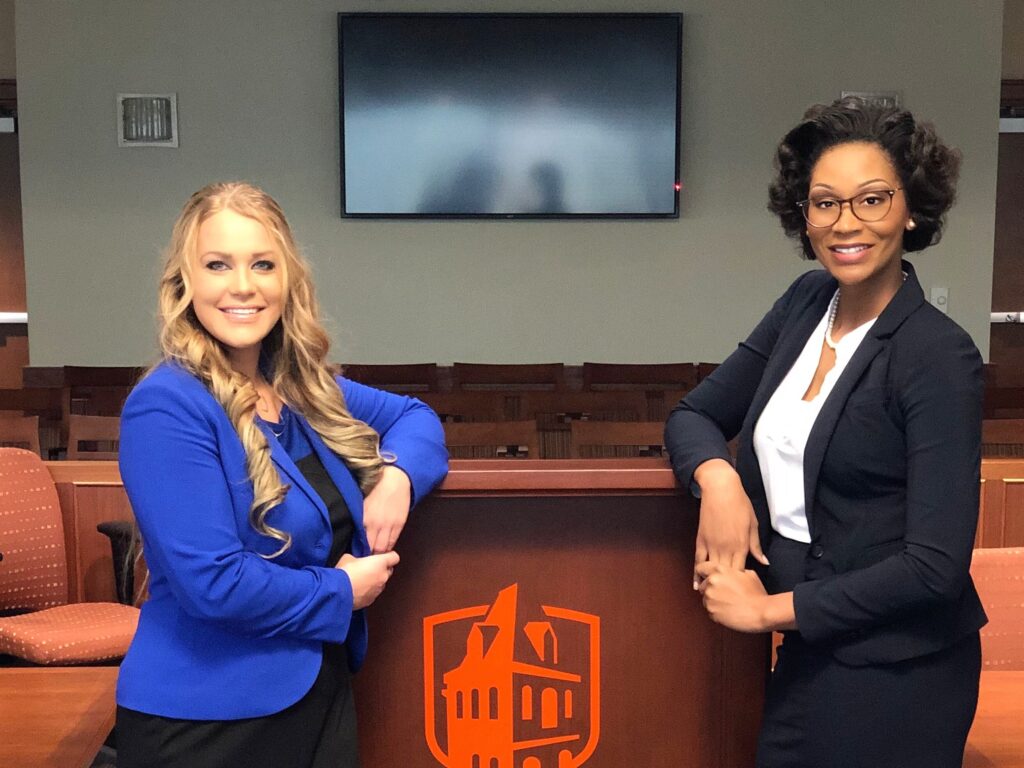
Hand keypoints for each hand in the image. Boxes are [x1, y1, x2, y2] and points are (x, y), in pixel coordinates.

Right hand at [336, 551, 399, 609]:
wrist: (337, 592)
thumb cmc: (344, 572)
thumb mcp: (348, 557)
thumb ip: (357, 558)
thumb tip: (356, 560)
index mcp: (380, 563)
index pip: (394, 557)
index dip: (389, 556)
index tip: (383, 556)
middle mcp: (383, 577)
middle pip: (389, 571)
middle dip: (381, 569)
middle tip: (369, 567)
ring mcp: (378, 590)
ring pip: (381, 583)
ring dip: (375, 581)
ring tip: (361, 580)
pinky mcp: (371, 600)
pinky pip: (373, 593)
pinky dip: (368, 591)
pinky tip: (357, 590)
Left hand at [362, 465, 410, 552]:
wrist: (395, 479)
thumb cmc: (376, 488)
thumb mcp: (362, 502)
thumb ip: (359, 518)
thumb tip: (354, 531)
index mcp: (364, 518)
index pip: (360, 542)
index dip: (359, 550)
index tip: (356, 554)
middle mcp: (376, 524)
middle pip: (372, 548)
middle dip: (369, 555)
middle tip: (366, 559)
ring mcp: (389, 525)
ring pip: (384, 547)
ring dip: (380, 552)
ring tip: (375, 555)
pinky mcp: (399, 523)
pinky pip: (393, 540)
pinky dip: (389, 546)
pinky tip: (385, 548)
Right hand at [692, 459, 766, 589]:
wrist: (721, 490)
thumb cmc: (740, 505)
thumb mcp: (753, 525)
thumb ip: (756, 546)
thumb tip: (764, 563)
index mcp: (741, 546)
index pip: (741, 572)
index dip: (740, 585)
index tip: (742, 594)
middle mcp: (726, 548)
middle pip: (725, 574)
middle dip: (725, 588)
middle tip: (725, 601)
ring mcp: (712, 545)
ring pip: (710, 570)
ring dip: (710, 584)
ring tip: (710, 597)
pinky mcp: (701, 539)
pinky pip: (697, 560)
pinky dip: (696, 573)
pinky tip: (695, 583)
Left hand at [695, 562, 770, 632]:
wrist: (761, 611)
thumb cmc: (756, 593)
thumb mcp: (748, 574)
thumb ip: (733, 571)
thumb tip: (730, 573)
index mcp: (719, 570)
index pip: (700, 568)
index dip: (703, 574)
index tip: (707, 578)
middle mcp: (711, 582)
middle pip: (702, 586)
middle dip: (710, 589)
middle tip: (724, 595)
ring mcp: (709, 598)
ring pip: (705, 600)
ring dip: (713, 602)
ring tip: (729, 604)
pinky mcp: (711, 612)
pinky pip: (710, 611)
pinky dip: (717, 612)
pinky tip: (729, 611)